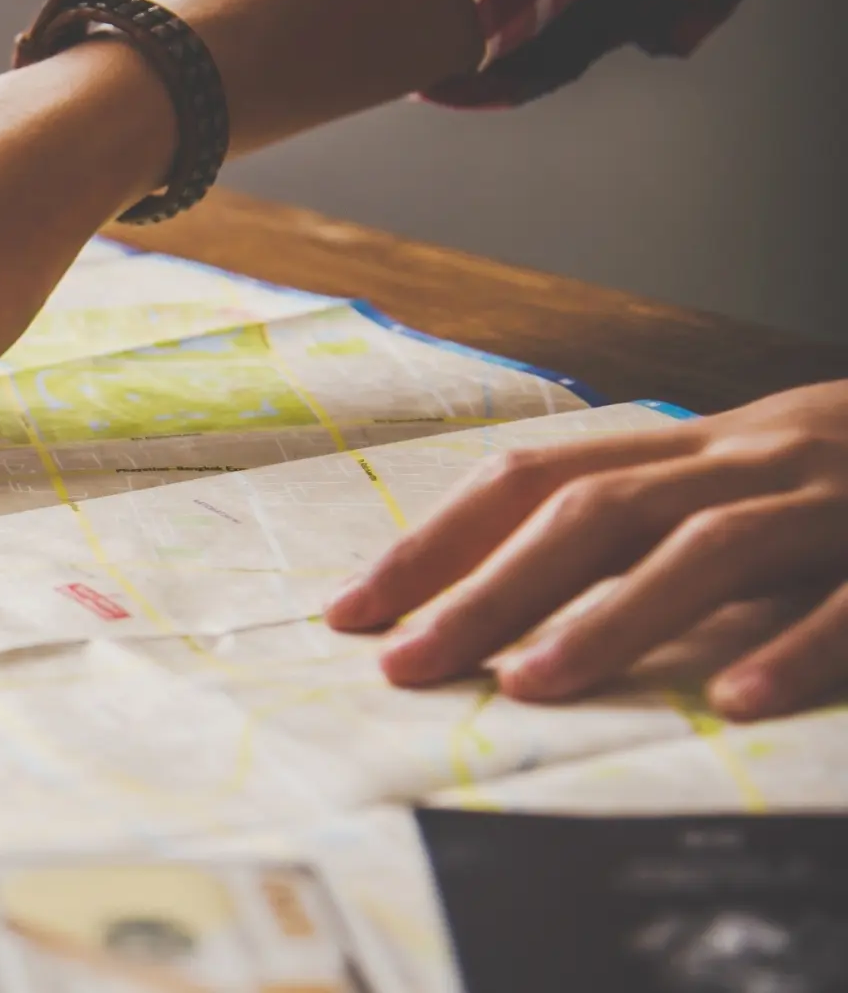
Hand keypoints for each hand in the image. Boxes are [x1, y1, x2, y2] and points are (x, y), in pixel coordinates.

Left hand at [327, 380, 847, 719]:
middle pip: (594, 513)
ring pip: (708, 545)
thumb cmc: (846, 486)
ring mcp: (832, 498)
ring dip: (613, 617)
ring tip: (531, 685)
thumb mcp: (736, 493)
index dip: (436, 543)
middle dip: (487, 588)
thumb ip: (638, 535)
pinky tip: (734, 698)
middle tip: (405, 666)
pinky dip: (795, 642)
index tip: (350, 614)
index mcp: (693, 450)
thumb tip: (487, 605)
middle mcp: (748, 457)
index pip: (534, 481)